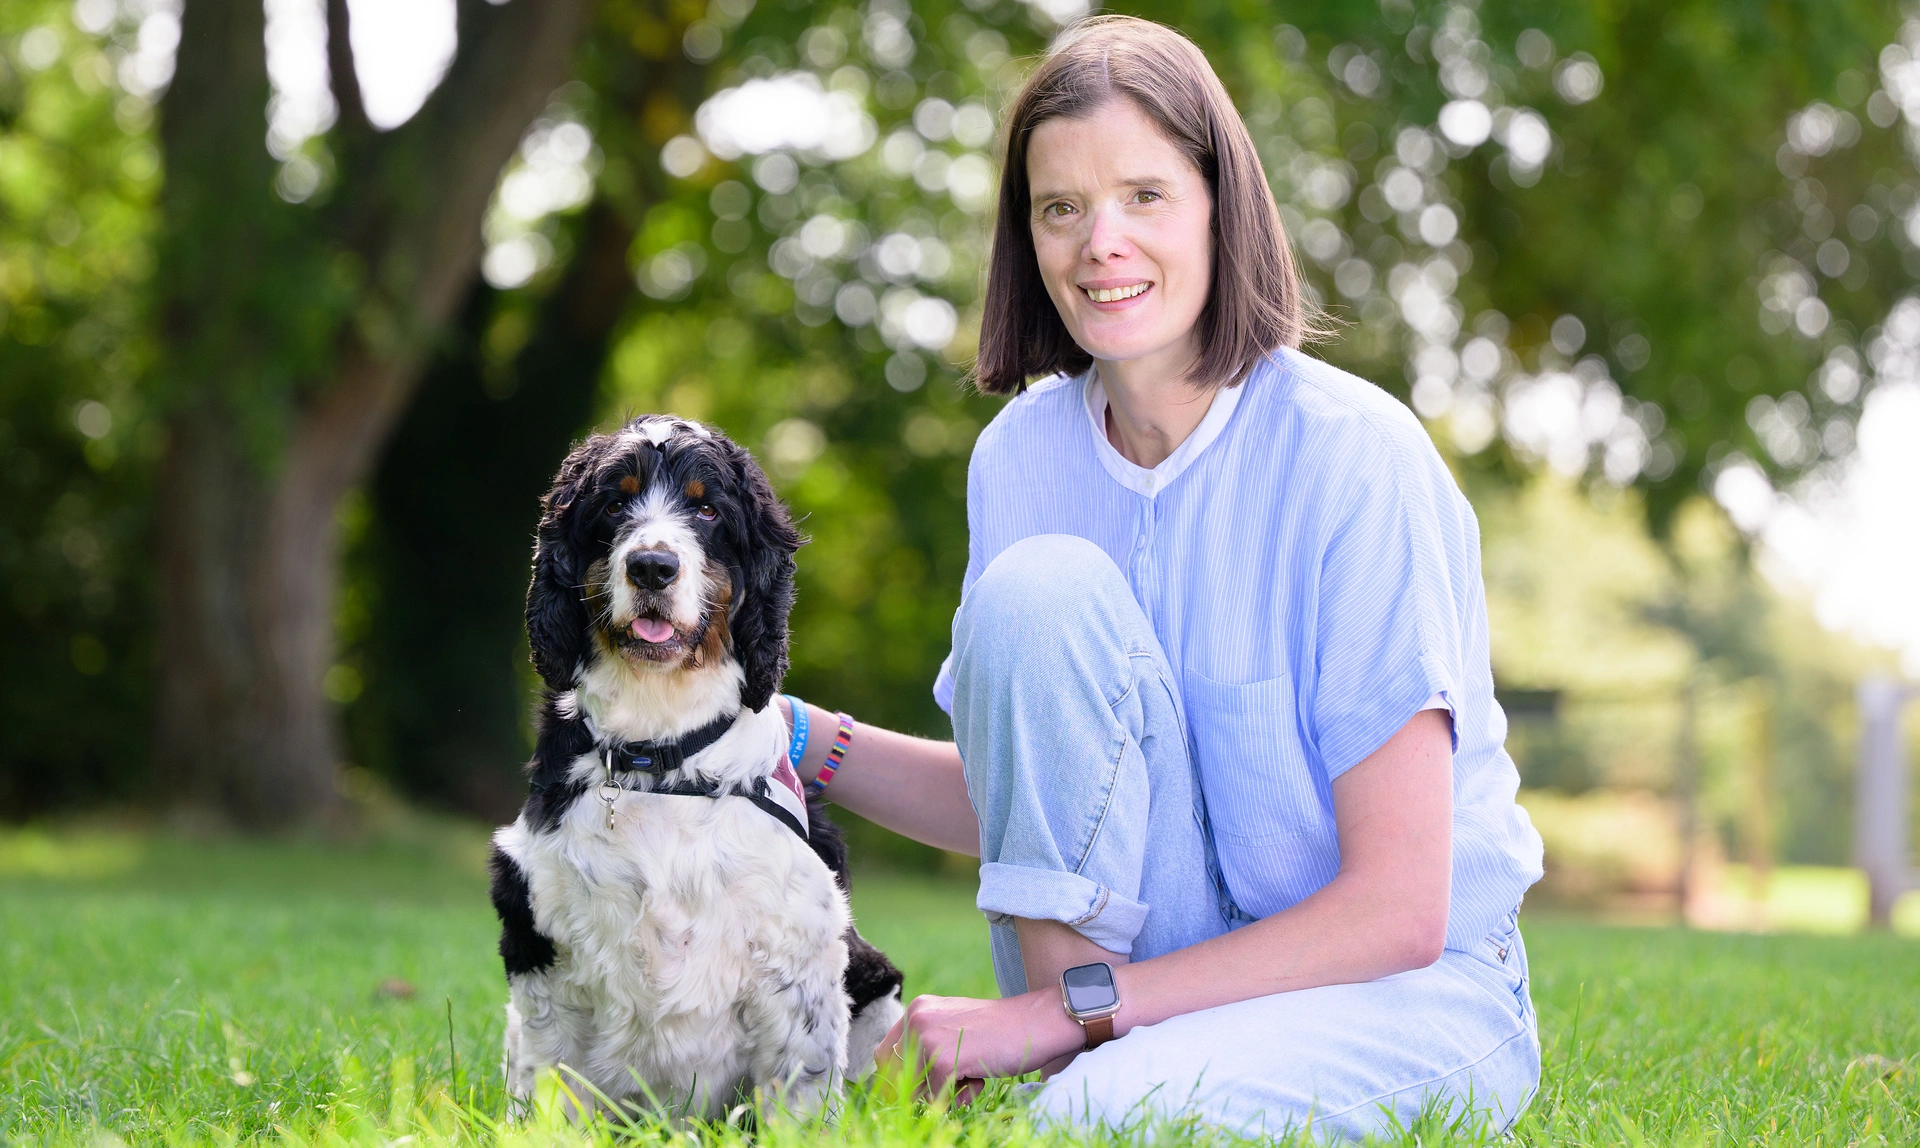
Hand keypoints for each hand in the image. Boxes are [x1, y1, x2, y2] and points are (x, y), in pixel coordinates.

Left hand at [874, 990, 1081, 1095]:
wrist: (1038, 1023)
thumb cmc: (1000, 1032)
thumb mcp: (955, 1029)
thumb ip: (928, 1046)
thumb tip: (897, 1084)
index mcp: (919, 1009)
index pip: (886, 1053)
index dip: (897, 1078)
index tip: (918, 1090)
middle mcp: (917, 1018)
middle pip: (895, 1073)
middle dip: (918, 1088)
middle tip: (953, 1082)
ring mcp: (927, 1037)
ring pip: (916, 1088)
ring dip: (943, 1092)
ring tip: (971, 1075)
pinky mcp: (943, 1059)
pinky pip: (938, 1097)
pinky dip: (960, 1097)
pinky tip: (980, 1078)